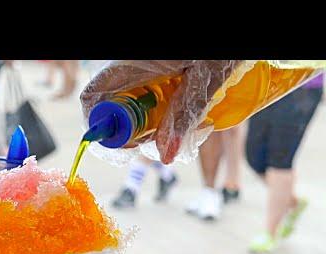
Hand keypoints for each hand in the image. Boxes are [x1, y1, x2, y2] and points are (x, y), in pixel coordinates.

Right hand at [80, 60, 244, 163]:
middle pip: (107, 103)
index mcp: (132, 64)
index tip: (128, 142)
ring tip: (170, 126)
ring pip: (124, 100)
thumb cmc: (222, 47)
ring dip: (141, 120)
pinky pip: (140, 91)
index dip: (99, 125)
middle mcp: (128, 64)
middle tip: (154, 138)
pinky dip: (152, 106)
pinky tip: (175, 108)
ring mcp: (138, 65)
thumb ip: (185, 115)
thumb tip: (165, 155)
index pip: (92, 96)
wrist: (235, 24)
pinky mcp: (151, 66)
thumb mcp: (205, 79)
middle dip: (126, 128)